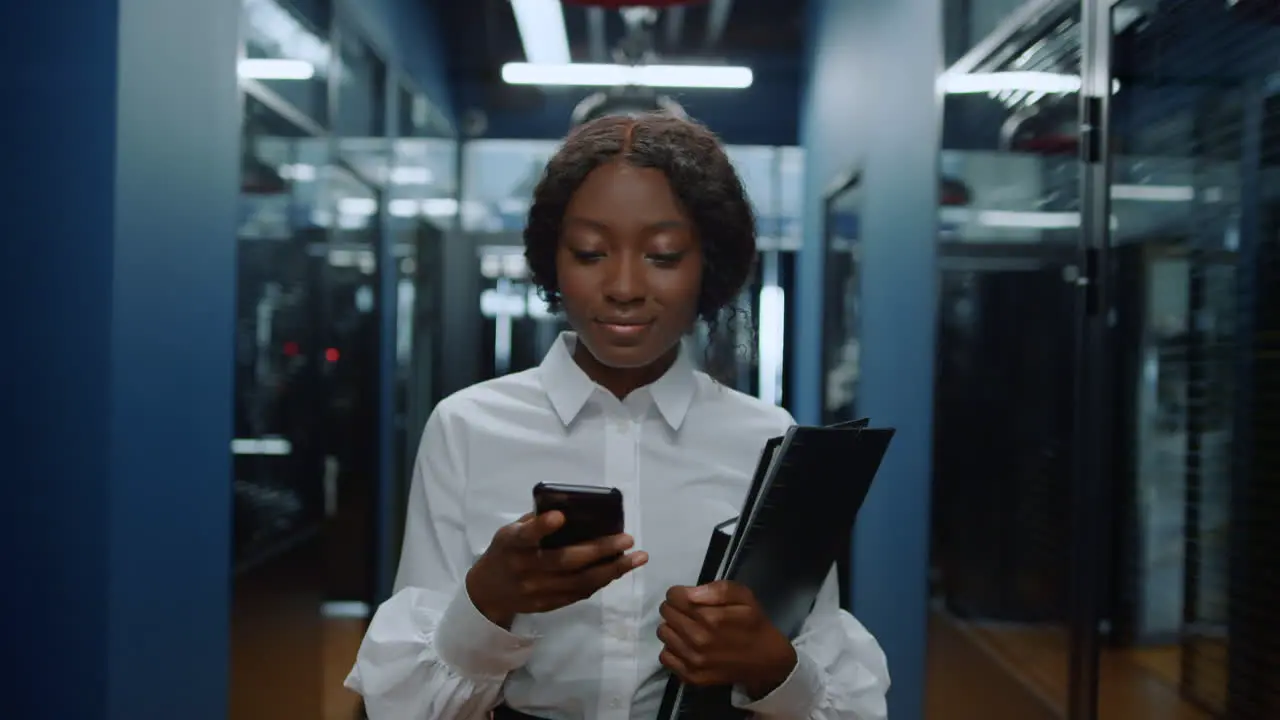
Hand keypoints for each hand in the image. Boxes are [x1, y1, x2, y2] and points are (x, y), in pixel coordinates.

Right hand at [466, 511, 647, 627]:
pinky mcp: (548, 605)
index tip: (560, 516)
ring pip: (580, 582)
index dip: (542, 527)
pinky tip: (620, 570)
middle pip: (565, 561)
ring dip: (612, 570)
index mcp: (511, 544)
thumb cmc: (505, 552)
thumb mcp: (510, 531)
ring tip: (637, 558)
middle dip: (600, 550)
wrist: (488, 593)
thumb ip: (536, 522)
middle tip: (627, 539)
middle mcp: (525, 569)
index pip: (525, 535)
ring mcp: (537, 591)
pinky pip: (580, 594)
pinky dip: (602, 581)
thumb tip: (574, 508)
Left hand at [658, 581, 797, 698]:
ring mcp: (693, 660)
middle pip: (666, 613)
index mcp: (711, 618)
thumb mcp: (743, 596)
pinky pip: (665, 657)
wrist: (765, 660)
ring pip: (663, 633)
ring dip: (672, 627)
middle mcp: (698, 639)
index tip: (687, 597)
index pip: (673, 597)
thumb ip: (717, 590)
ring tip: (688, 628)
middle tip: (689, 612)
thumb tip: (688, 593)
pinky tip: (686, 645)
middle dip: (675, 608)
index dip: (678, 593)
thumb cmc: (753, 623)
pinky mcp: (691, 676)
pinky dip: (672, 648)